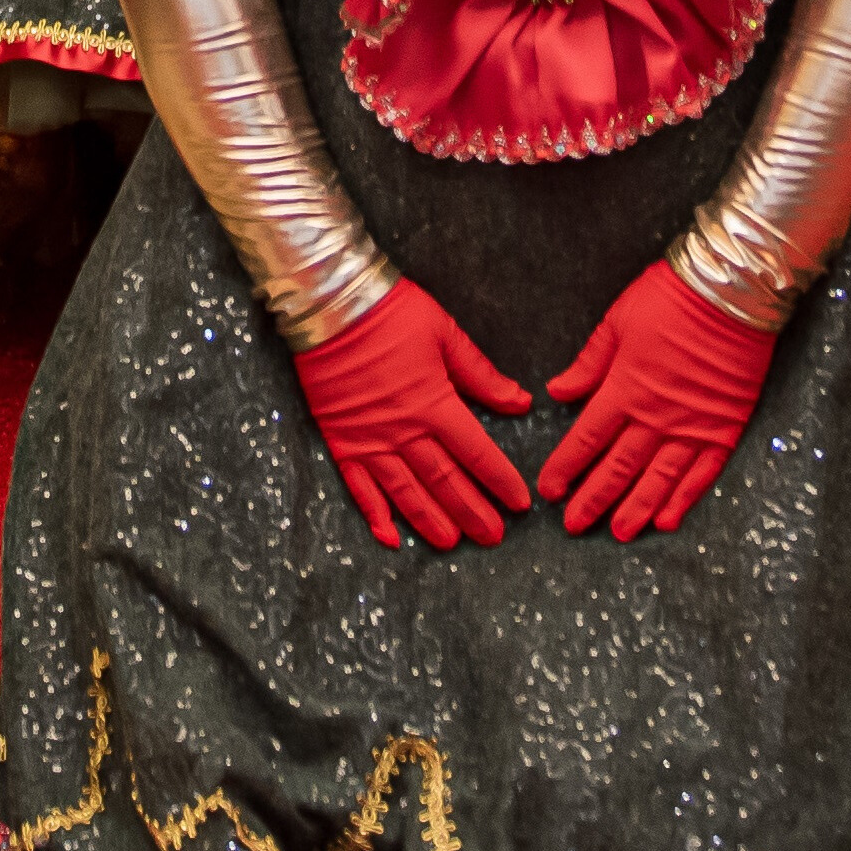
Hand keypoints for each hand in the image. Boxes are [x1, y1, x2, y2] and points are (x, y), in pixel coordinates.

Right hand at [288, 283, 533, 549]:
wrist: (330, 307)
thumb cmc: (391, 314)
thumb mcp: (445, 334)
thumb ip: (482, 375)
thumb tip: (520, 402)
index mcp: (435, 404)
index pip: (477, 454)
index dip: (500, 481)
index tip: (519, 503)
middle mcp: (404, 431)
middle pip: (445, 483)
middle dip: (473, 513)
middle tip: (494, 537)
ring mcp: (370, 441)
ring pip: (406, 494)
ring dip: (431, 522)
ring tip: (452, 543)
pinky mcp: (342, 443)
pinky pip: (359, 489)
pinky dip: (375, 516)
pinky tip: (390, 540)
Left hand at [543, 262, 779, 542]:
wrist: (732, 294)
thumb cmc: (670, 300)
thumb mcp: (616, 322)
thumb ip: (588, 364)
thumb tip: (557, 393)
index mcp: (623, 390)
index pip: (585, 441)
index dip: (564, 468)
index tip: (549, 491)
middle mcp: (655, 418)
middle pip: (617, 470)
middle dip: (593, 501)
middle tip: (574, 526)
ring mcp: (692, 428)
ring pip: (657, 481)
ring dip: (635, 510)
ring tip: (618, 534)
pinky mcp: (724, 430)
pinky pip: (701, 474)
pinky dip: (684, 499)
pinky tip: (668, 520)